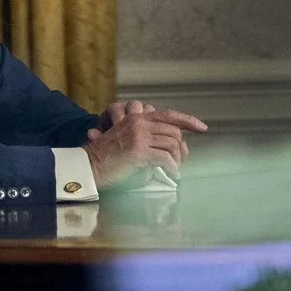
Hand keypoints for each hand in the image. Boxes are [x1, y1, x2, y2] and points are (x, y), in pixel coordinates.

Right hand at [82, 102, 208, 186]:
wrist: (87, 167)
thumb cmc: (108, 159)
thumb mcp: (128, 140)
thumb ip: (149, 138)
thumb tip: (175, 148)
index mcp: (136, 117)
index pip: (169, 114)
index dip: (188, 120)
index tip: (202, 128)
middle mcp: (138, 122)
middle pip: (174, 132)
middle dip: (181, 149)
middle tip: (179, 163)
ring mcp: (138, 135)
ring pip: (172, 145)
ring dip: (177, 161)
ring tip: (173, 171)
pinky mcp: (138, 151)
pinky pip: (165, 159)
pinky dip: (172, 170)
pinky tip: (171, 176)